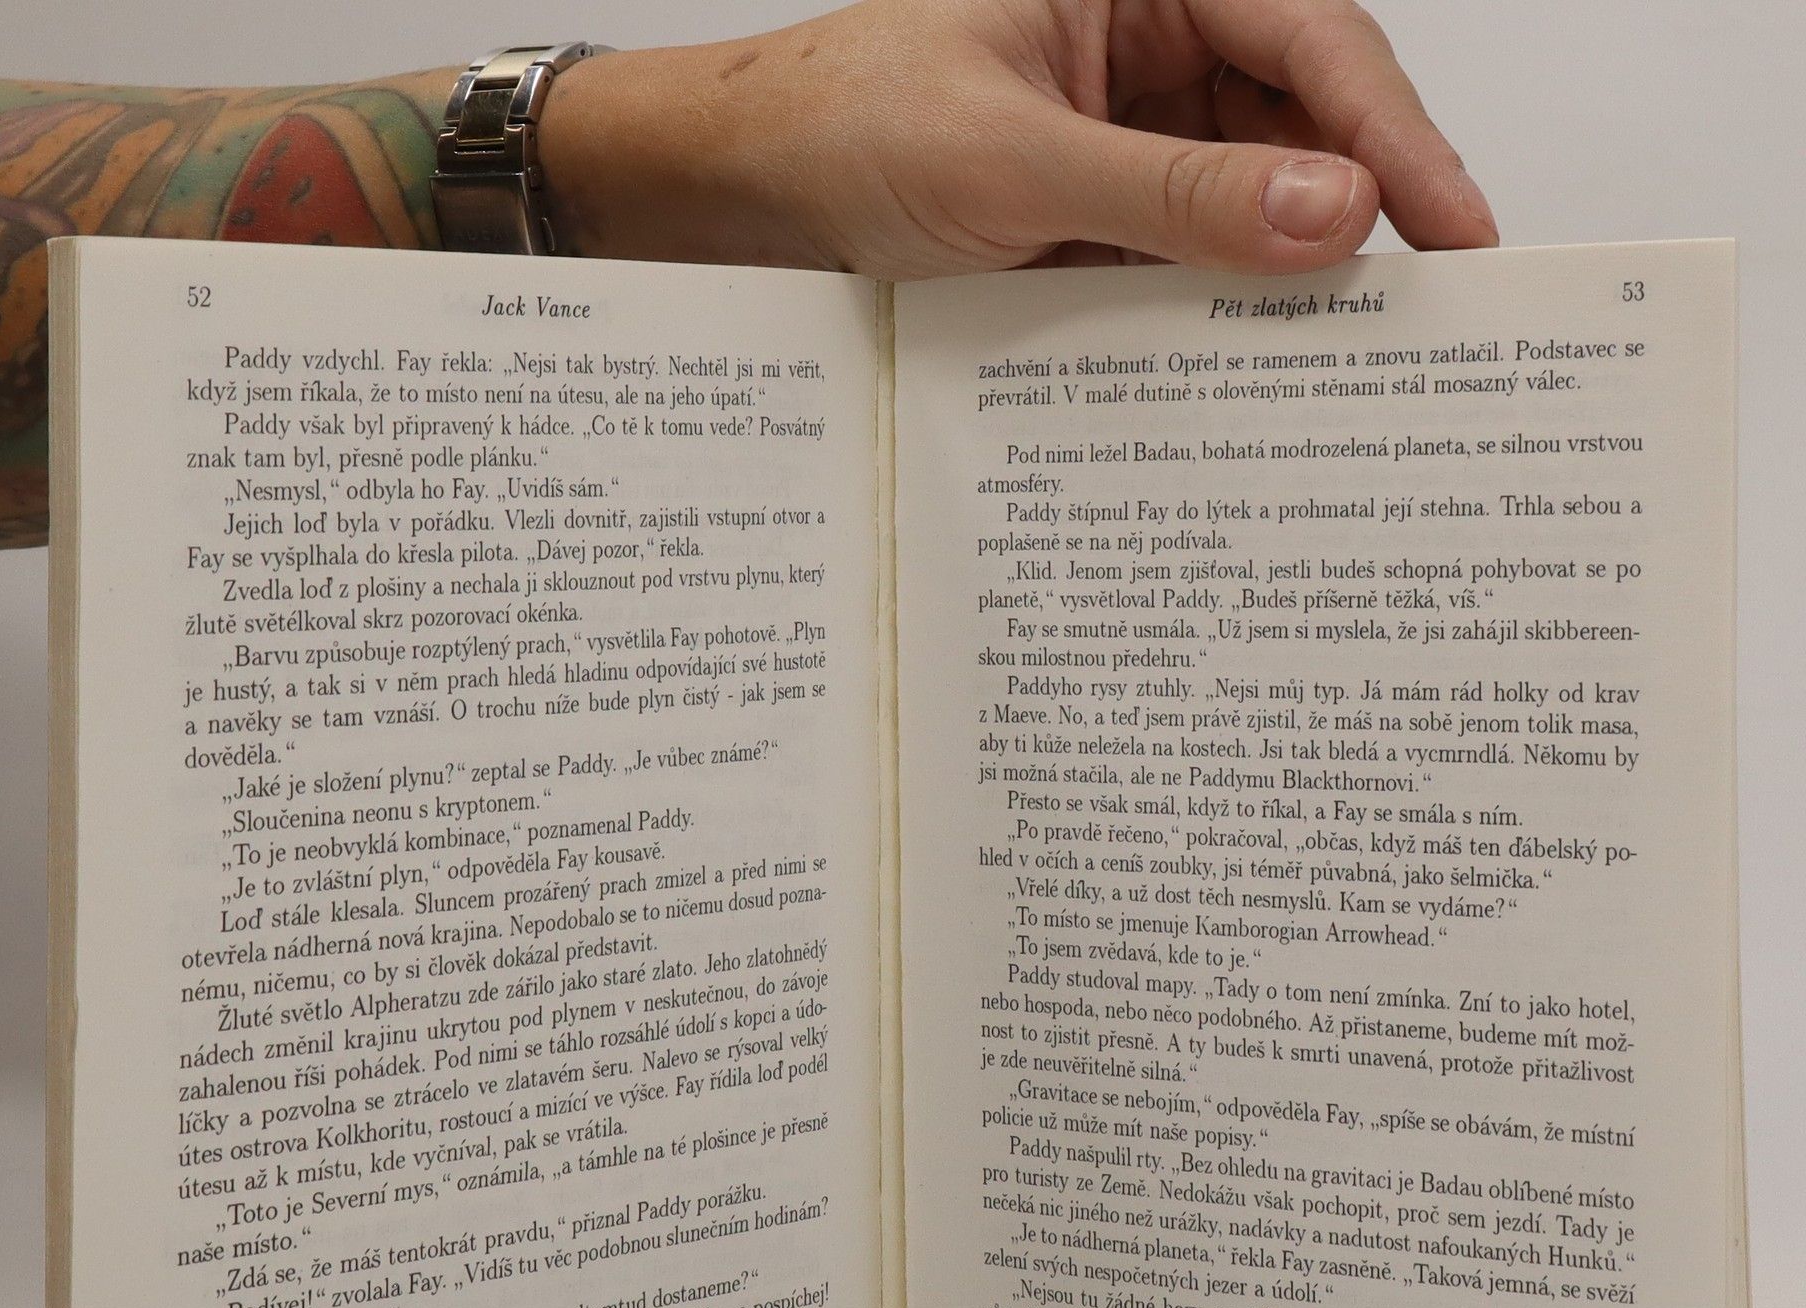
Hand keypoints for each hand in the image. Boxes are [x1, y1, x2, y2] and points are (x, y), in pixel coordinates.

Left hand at [546, 0, 1495, 278]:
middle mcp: (1149, 49)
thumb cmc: (844, 123)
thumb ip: (1172, 195)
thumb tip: (1330, 217)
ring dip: (1283, 280)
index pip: (1312, 46)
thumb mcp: (1014, 160)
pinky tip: (1245, 369)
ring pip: (1247, 205)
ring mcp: (1125, 138)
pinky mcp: (1096, 217)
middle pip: (1298, 128)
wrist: (742, 194)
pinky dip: (1211, 314)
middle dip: (1355, 217)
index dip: (1397, 140)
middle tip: (1421, 320)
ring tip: (1343, 364)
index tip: (1458, 234)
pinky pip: (1182, 262)